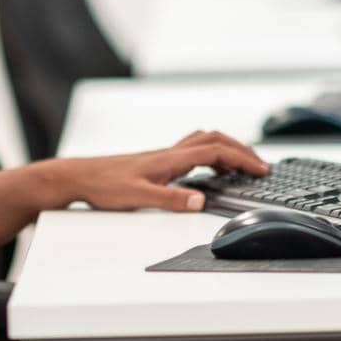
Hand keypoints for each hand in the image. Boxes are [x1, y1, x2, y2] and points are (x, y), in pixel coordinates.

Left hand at [58, 130, 268, 212]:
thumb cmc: (103, 185)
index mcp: (169, 159)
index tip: (262, 169)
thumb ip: (169, 199)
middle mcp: (168, 153)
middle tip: (259, 164)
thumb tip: (199, 200)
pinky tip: (207, 169)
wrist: (79, 178)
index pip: (215, 150)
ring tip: (241, 164)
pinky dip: (208, 154)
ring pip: (202, 141)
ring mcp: (162, 156)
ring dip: (225, 148)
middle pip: (213, 139)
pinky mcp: (155, 162)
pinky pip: (190, 150)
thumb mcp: (138, 197)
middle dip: (240, 149)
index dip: (242, 158)